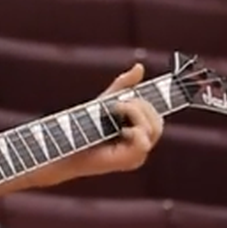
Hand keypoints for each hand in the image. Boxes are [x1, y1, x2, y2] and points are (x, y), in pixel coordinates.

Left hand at [46, 64, 164, 183]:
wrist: (67, 142)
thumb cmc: (85, 123)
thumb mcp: (107, 99)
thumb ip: (124, 85)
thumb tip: (140, 66)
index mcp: (139, 131)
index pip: (157, 115)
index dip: (159, 102)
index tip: (157, 87)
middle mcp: (141, 144)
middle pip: (158, 121)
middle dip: (141, 105)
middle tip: (119, 102)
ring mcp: (137, 155)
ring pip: (153, 129)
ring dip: (136, 112)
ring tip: (115, 108)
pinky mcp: (129, 161)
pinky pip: (144, 143)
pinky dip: (135, 131)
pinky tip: (122, 128)